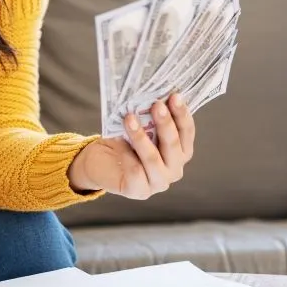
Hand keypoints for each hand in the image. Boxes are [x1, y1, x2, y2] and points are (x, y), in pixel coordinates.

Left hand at [68, 92, 195, 198]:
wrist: (99, 161)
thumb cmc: (124, 140)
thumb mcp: (140, 126)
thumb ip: (149, 117)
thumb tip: (152, 95)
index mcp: (180, 151)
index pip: (186, 132)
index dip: (182, 114)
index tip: (174, 96)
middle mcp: (174, 169)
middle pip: (174, 145)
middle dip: (166, 124)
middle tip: (156, 105)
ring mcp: (158, 182)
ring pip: (154, 158)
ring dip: (141, 137)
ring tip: (130, 118)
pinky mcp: (139, 191)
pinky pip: (136, 171)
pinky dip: (127, 154)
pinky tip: (120, 141)